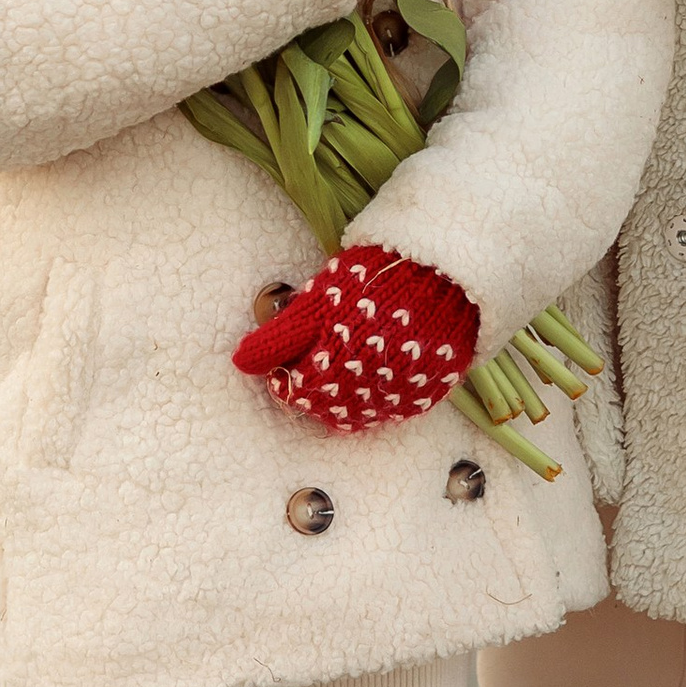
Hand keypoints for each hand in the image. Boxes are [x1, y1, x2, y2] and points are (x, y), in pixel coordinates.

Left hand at [233, 243, 478, 430]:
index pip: (294, 394)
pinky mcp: (428, 393)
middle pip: (327, 408)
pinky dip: (382, 396)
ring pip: (362, 414)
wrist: (444, 272)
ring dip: (348, 395)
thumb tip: (240, 364)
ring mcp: (400, 397)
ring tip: (347, 362)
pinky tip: (378, 370)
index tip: (290, 356)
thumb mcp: (316, 302)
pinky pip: (396, 407)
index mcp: (331, 375)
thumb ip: (277, 338)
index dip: (286, 374)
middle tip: (320, 356)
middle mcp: (365, 395)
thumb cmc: (372, 281)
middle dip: (316, 387)